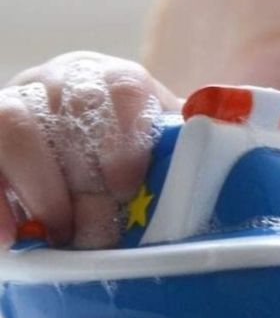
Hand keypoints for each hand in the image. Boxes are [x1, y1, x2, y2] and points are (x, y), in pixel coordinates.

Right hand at [0, 51, 179, 247]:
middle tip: (101, 232)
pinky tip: (11, 237)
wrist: (85, 159)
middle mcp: (62, 82)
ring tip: (62, 233)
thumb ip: (188, 154)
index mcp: (117, 80)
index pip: (122, 88)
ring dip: (42, 187)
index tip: (127, 186)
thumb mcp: (167, 151)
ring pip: (15, 127)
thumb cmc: (140, 162)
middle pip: (69, 114)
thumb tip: (222, 167)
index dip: (125, 138)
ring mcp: (16, 104)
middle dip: (86, 180)